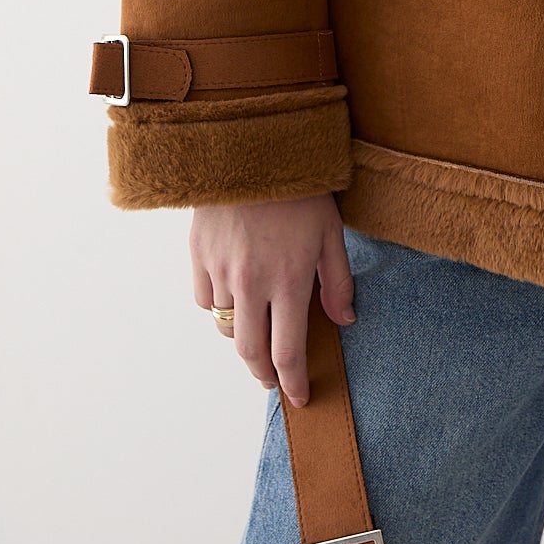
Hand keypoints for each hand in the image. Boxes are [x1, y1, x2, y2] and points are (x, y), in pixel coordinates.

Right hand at [190, 192, 355, 405]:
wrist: (254, 147)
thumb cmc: (301, 188)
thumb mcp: (332, 232)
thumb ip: (338, 281)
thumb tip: (345, 320)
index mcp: (287, 281)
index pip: (287, 352)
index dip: (294, 383)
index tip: (300, 396)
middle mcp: (250, 283)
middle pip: (249, 352)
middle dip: (263, 374)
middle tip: (275, 377)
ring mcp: (220, 270)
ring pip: (225, 326)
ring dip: (242, 335)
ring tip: (258, 327)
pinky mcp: (198, 255)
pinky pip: (204, 299)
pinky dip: (218, 306)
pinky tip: (234, 293)